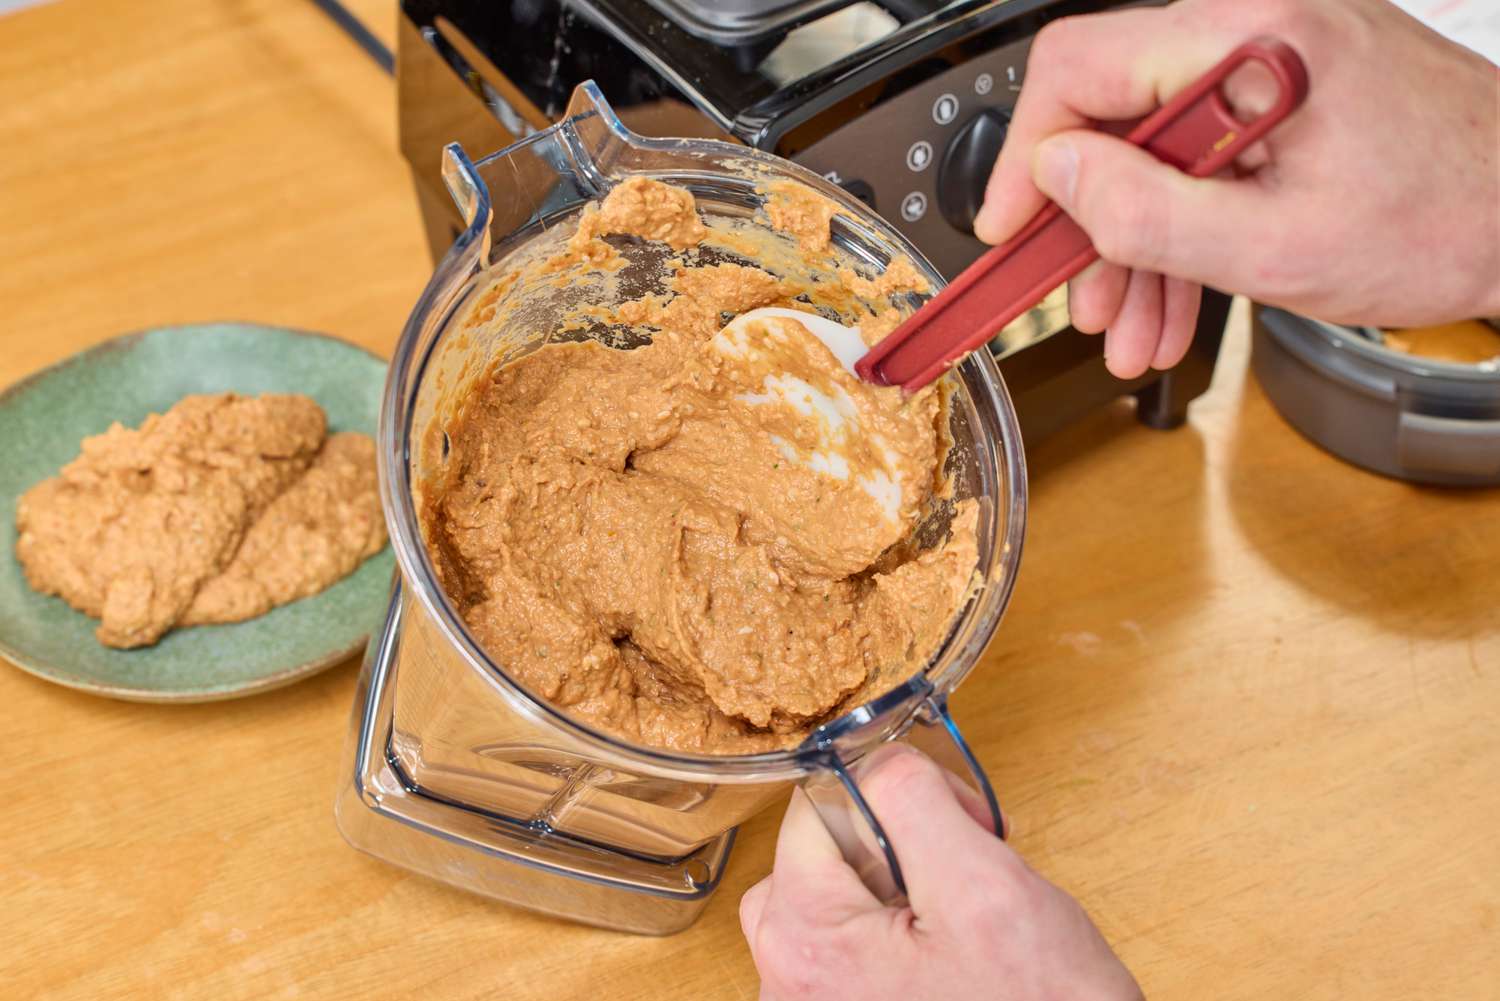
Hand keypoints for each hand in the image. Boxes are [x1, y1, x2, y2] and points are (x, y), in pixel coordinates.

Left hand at [739, 745, 1141, 1000]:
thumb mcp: (983, 885)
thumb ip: (912, 799)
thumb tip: (872, 752)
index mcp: (807, 945)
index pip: (814, 808)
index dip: (892, 795)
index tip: (958, 820)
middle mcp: (791, 982)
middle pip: (817, 852)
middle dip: (895, 839)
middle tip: (968, 862)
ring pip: (837, 892)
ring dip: (900, 879)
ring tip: (964, 909)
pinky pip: (852, 938)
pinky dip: (899, 923)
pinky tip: (952, 946)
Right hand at [973, 0, 1499, 378]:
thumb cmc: (1450, 220)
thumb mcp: (1276, 246)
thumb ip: (1149, 213)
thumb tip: (1057, 175)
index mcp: (1251, 39)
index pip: (1080, 67)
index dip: (1027, 158)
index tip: (1010, 230)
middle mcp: (1256, 29)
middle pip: (1111, 115)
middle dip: (1087, 226)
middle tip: (1077, 301)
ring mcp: (1269, 63)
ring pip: (1152, 149)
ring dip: (1133, 247)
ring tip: (1133, 330)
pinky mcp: (1283, 97)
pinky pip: (1202, 158)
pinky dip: (1181, 231)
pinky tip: (1175, 302)